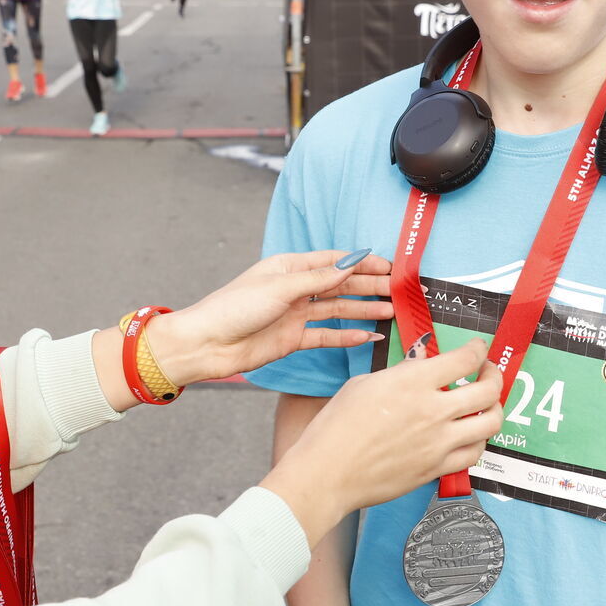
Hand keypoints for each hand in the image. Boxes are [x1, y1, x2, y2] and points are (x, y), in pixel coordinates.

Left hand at [143, 250, 394, 386]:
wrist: (207, 344)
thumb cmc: (233, 308)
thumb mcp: (280, 288)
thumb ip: (319, 279)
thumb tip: (352, 262)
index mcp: (289, 268)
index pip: (334, 261)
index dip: (362, 262)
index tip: (389, 266)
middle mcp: (295, 289)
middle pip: (340, 285)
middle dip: (369, 286)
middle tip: (398, 290)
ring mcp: (295, 315)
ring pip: (338, 310)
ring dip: (364, 310)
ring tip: (391, 311)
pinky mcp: (292, 339)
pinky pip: (327, 336)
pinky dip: (348, 337)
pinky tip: (369, 336)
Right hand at [267, 341, 503, 542]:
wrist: (327, 473)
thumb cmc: (335, 427)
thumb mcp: (363, 384)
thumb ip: (400, 372)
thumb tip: (420, 362)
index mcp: (413, 381)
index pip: (465, 359)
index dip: (479, 349)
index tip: (479, 348)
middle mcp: (433, 410)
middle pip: (488, 390)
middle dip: (495, 375)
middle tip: (489, 372)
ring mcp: (438, 442)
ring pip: (491, 423)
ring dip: (495, 409)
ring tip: (488, 405)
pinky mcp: (436, 468)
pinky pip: (474, 453)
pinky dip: (479, 440)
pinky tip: (471, 434)